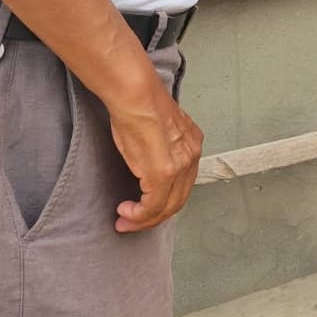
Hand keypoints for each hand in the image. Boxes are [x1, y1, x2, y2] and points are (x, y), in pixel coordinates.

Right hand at [108, 76, 204, 232]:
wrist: (135, 94)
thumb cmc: (139, 106)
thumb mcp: (158, 130)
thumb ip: (161, 148)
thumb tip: (150, 162)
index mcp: (192, 144)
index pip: (182, 183)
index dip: (163, 200)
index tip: (144, 207)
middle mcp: (191, 156)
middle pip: (177, 199)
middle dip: (153, 217)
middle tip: (131, 221)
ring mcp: (180, 165)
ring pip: (167, 206)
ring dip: (144, 219)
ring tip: (125, 220)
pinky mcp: (163, 172)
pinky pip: (154, 205)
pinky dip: (139, 214)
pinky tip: (126, 211)